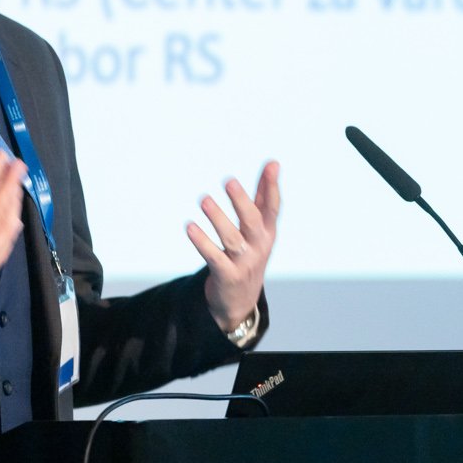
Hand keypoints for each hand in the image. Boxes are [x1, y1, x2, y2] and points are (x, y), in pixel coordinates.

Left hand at [187, 161, 281, 332]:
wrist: (241, 300)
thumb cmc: (249, 253)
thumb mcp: (259, 228)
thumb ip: (263, 196)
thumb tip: (273, 163)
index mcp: (268, 231)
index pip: (273, 207)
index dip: (272, 187)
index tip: (271, 165)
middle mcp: (259, 246)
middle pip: (252, 221)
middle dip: (241, 201)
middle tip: (228, 181)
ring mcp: (244, 262)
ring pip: (232, 239)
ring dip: (218, 219)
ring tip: (204, 200)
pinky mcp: (228, 276)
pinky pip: (213, 257)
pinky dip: (202, 242)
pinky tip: (189, 227)